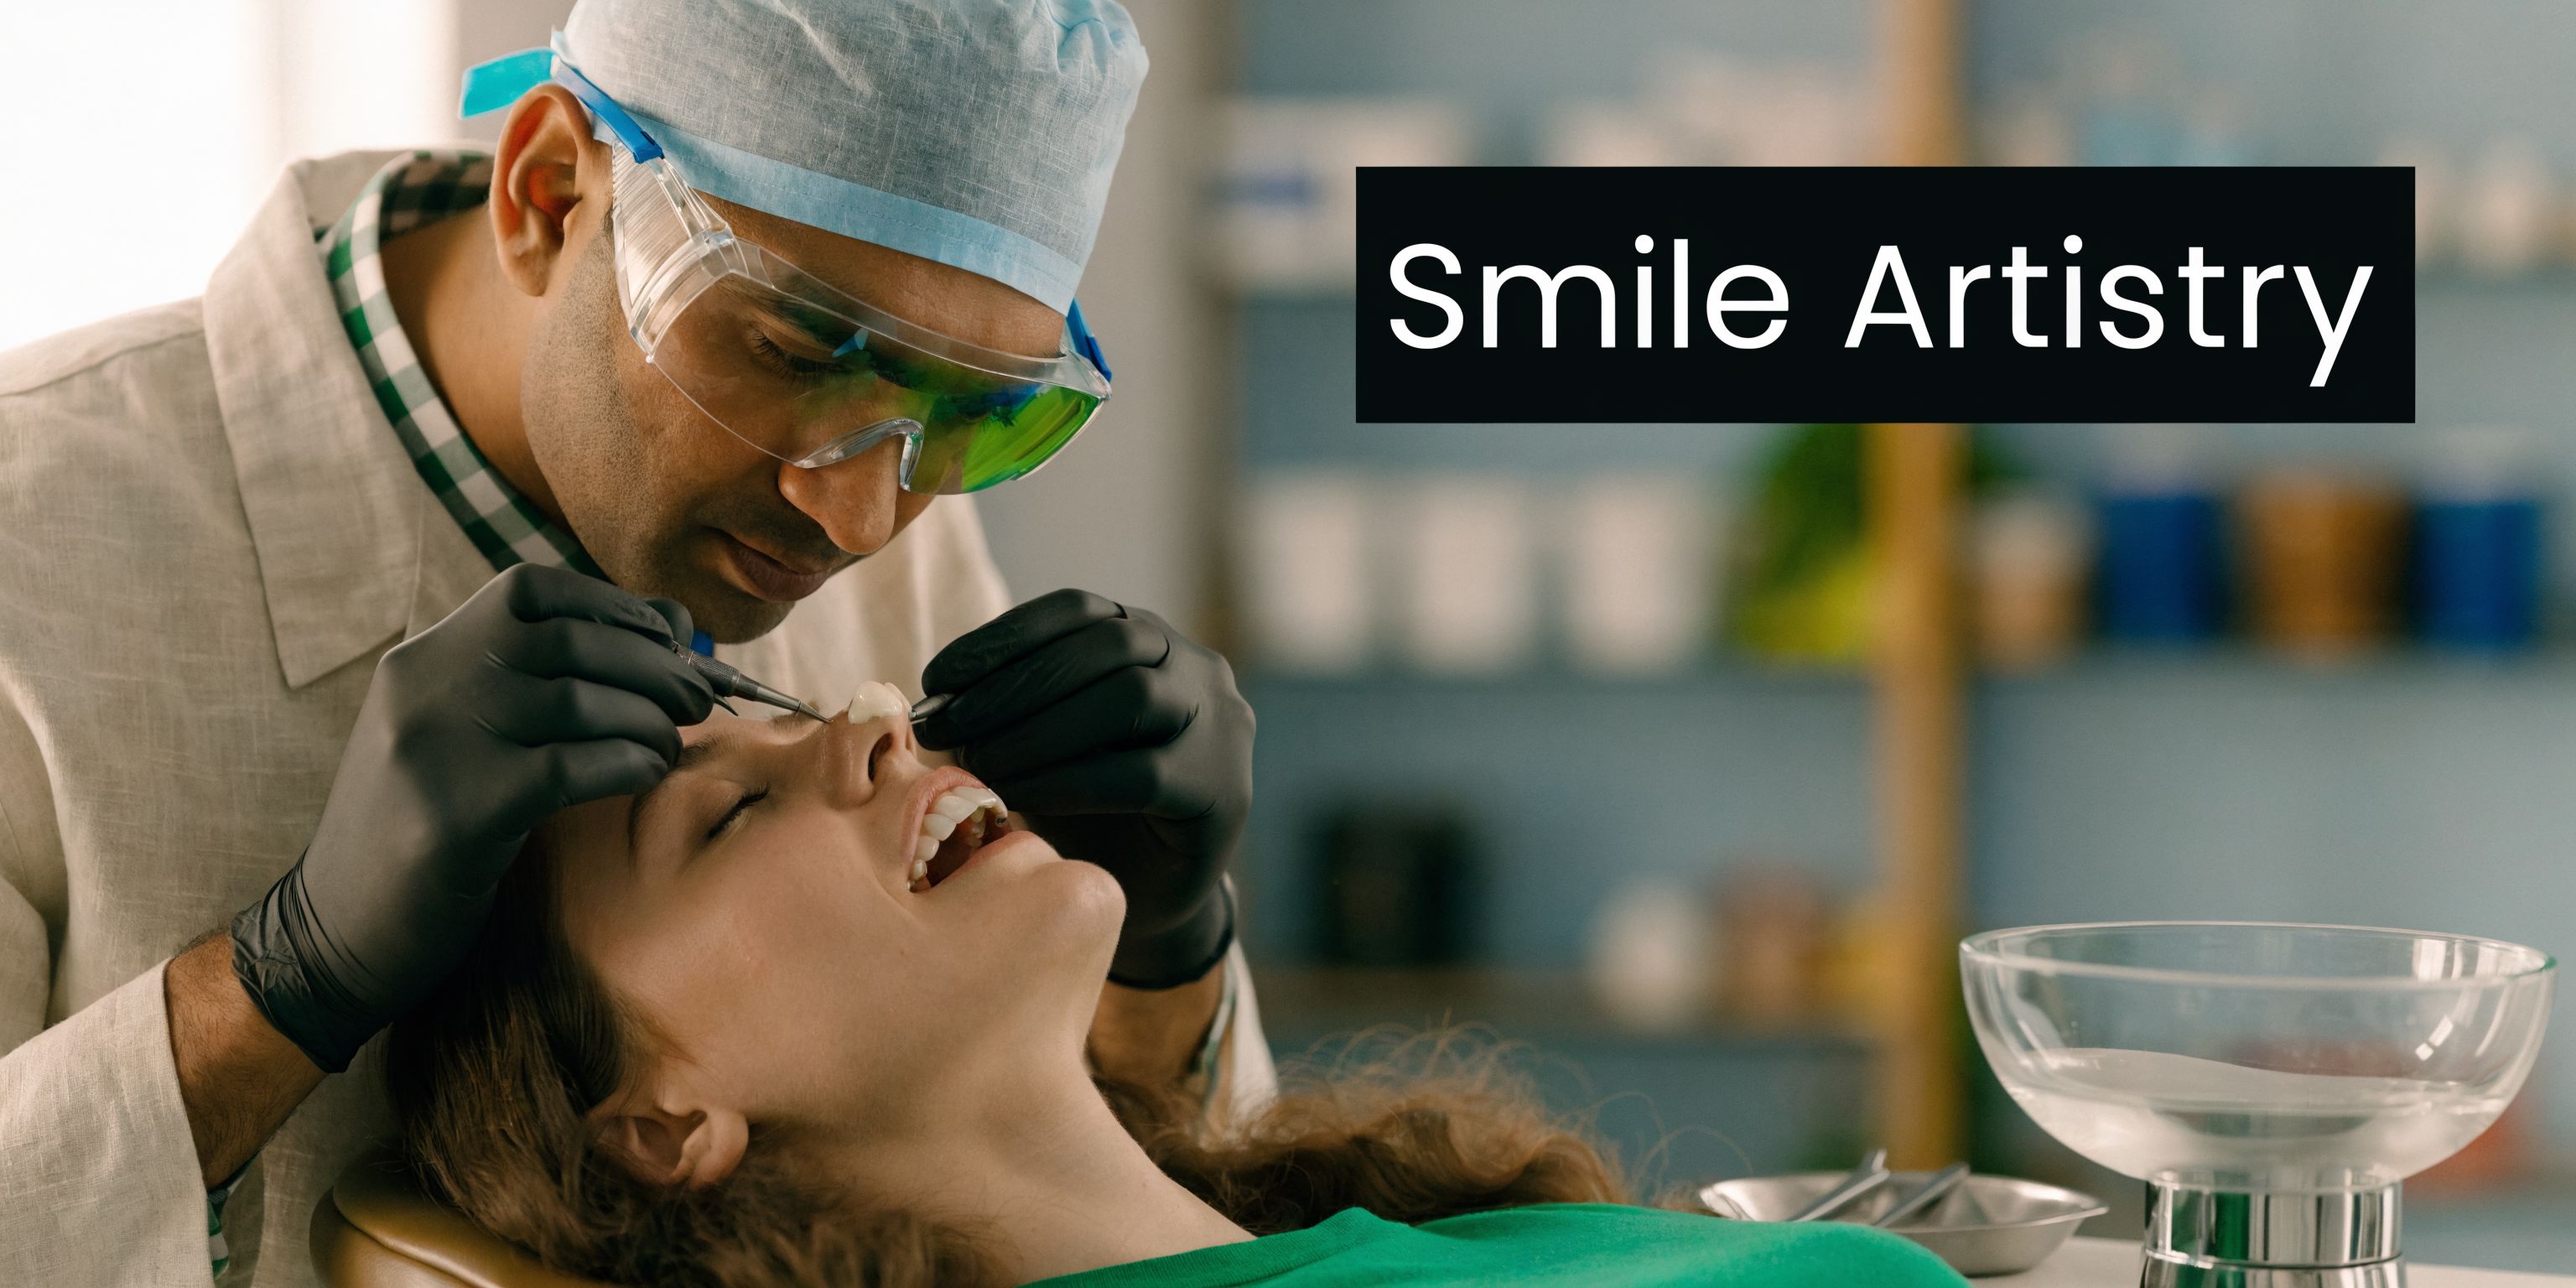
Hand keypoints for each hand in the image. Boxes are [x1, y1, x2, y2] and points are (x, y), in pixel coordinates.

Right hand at [232, 564, 713, 1070]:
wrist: (336, 934)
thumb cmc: (428, 833)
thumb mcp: (473, 739)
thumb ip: (554, 680)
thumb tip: (679, 625)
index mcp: (423, 658)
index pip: (531, 589)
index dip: (617, 608)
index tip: (670, 641)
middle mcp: (421, 685)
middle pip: (569, 640)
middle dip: (655, 664)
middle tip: (701, 697)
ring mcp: (432, 744)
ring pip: (578, 698)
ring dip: (648, 717)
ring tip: (672, 741)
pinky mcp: (455, 812)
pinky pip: (569, 767)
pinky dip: (627, 762)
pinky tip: (649, 773)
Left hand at [915, 590, 1252, 987]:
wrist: (1147, 896)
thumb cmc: (1084, 811)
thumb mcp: (1041, 743)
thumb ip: (1004, 709)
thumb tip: (931, 701)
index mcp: (1149, 639)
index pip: (1076, 610)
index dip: (1002, 637)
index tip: (936, 678)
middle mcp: (1196, 670)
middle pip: (1109, 645)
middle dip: (1015, 683)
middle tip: (947, 726)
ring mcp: (1219, 727)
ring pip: (1133, 698)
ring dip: (1040, 730)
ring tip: (980, 765)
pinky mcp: (1221, 791)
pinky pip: (1142, 774)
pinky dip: (1069, 781)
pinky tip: (1018, 799)